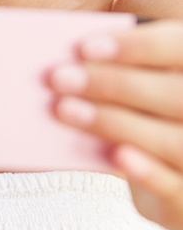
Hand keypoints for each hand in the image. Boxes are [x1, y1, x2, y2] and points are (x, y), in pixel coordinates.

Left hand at [47, 19, 182, 229]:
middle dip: (112, 84)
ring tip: (63, 109)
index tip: (83, 48)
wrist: (166, 171)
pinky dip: (145, 170)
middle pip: (173, 94)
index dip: (136, 45)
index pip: (177, 46)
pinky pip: (173, 184)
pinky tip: (113, 154)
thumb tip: (65, 60)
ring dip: (113, 123)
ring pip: (171, 139)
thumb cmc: (145, 112)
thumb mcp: (137, 83)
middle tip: (58, 78)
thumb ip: (115, 68)